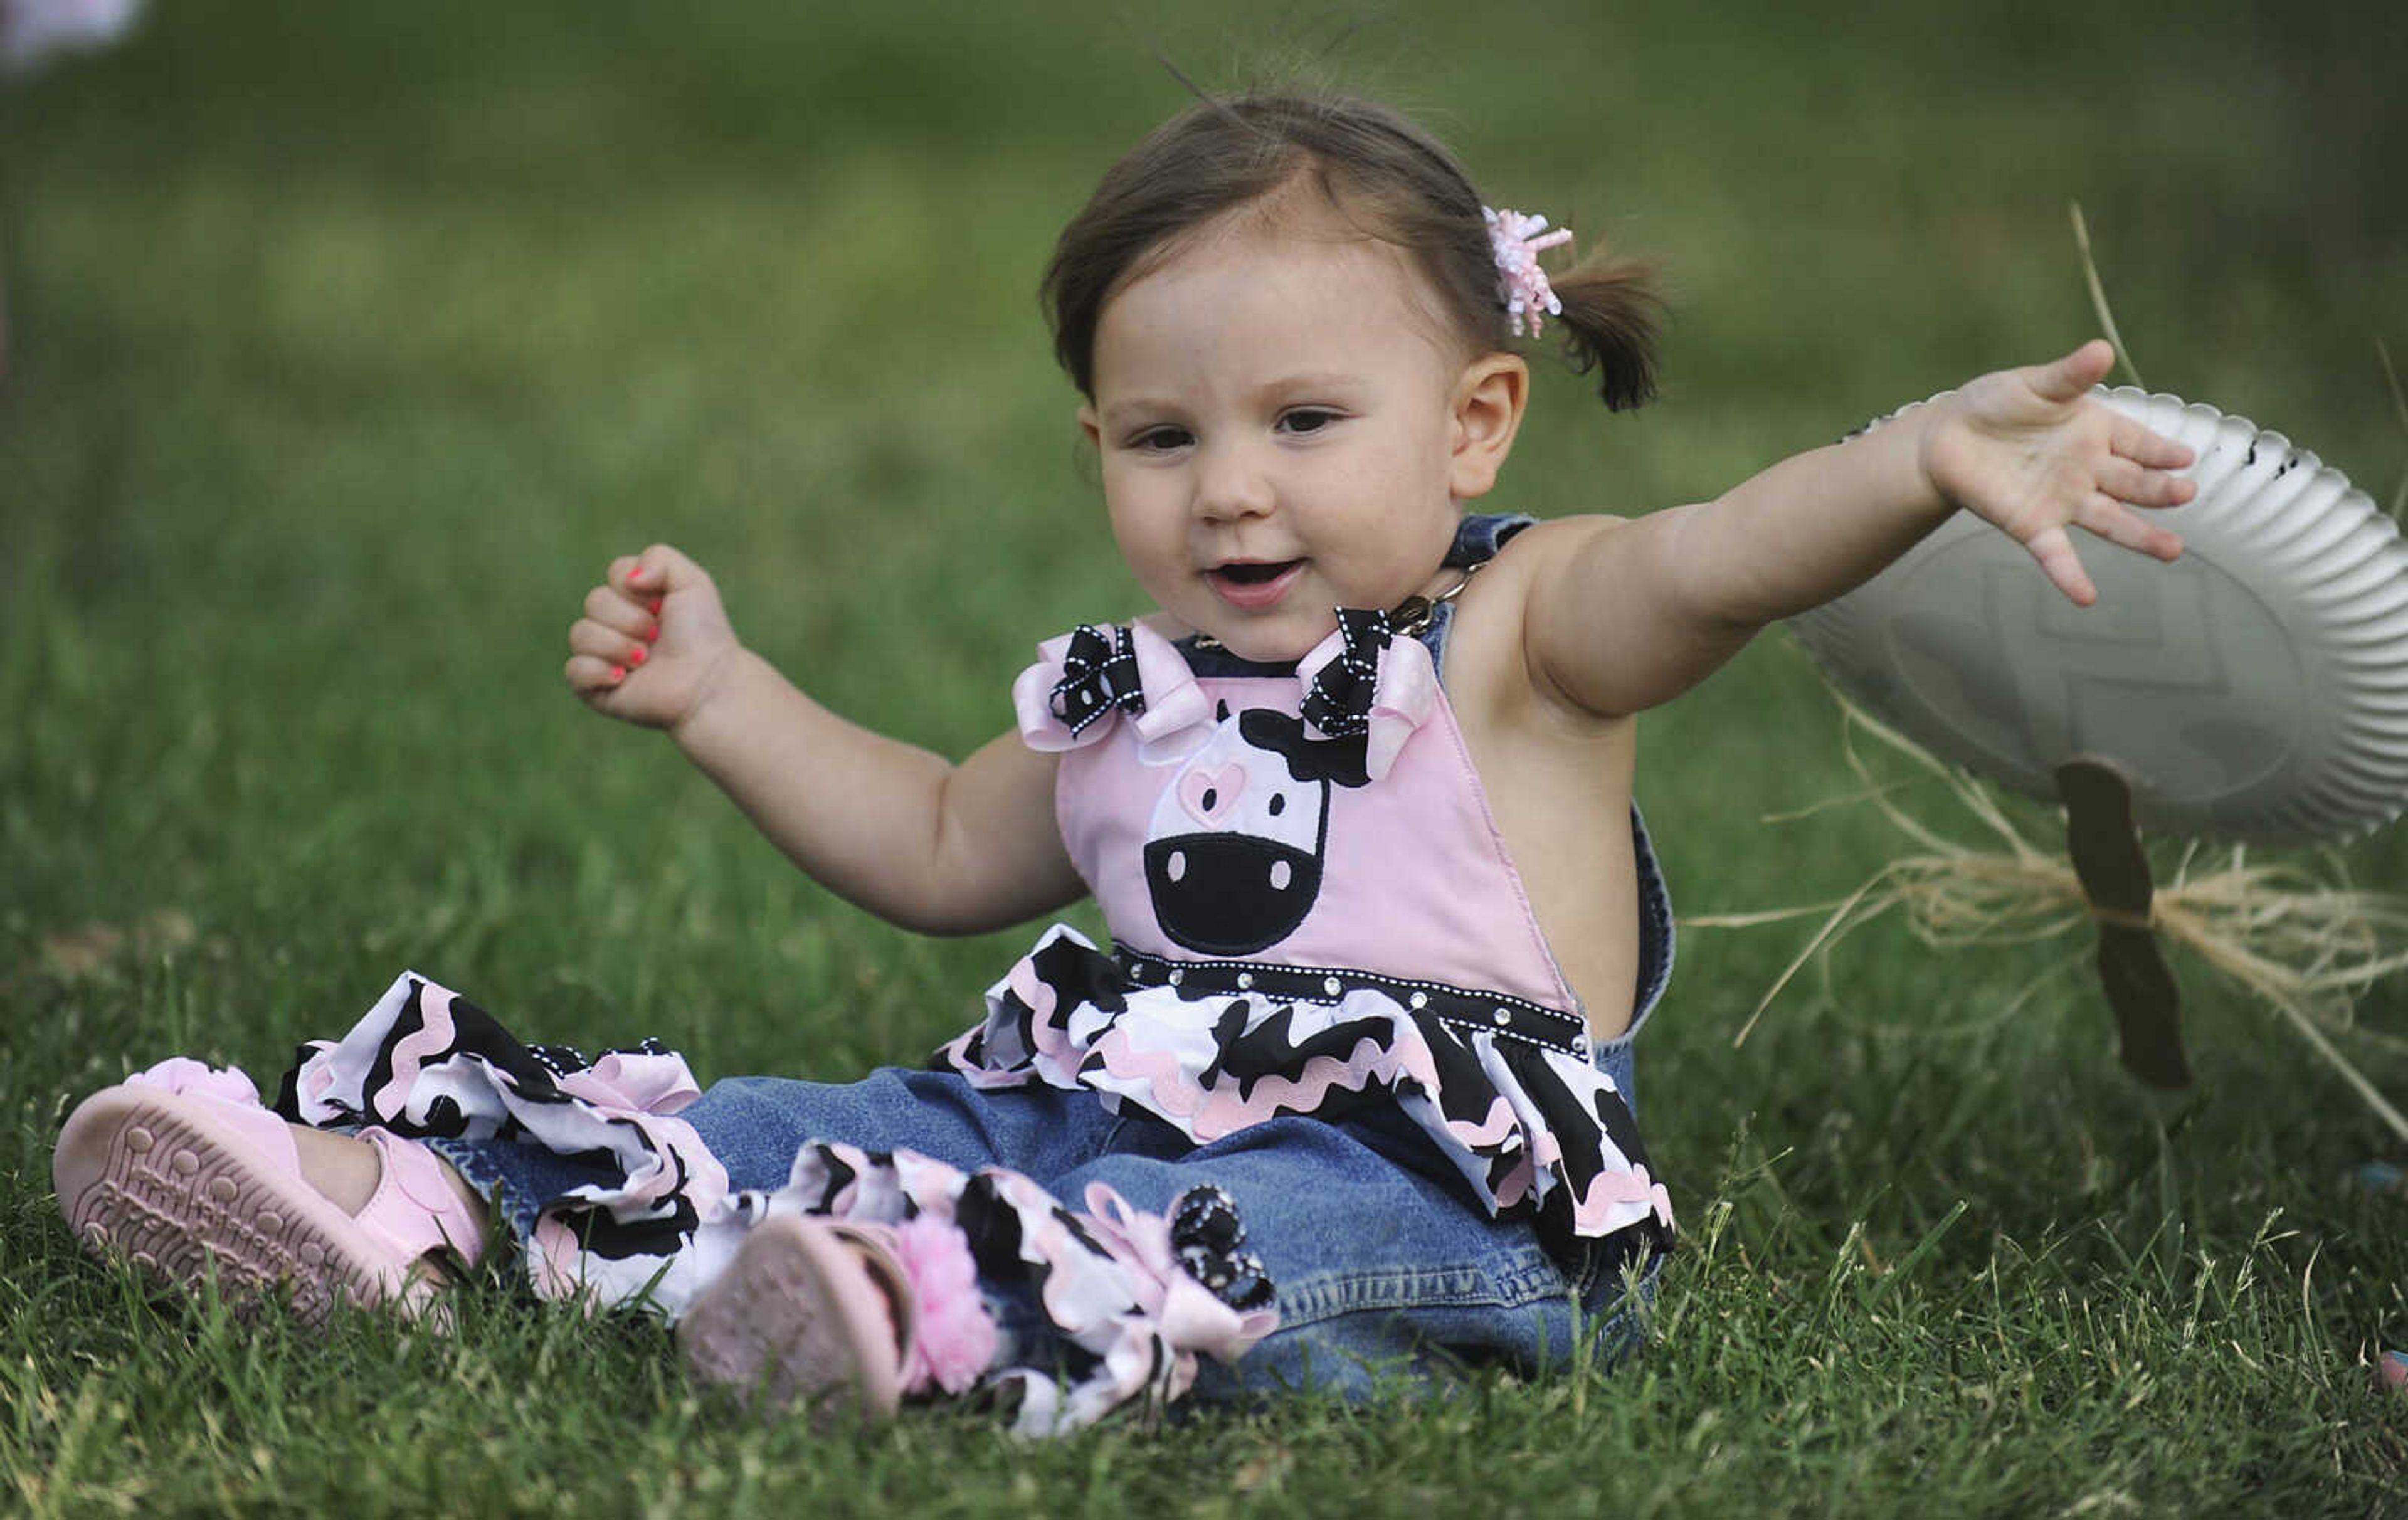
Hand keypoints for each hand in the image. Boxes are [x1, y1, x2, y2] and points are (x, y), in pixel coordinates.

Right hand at [564, 544, 741, 730]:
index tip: (663, 606)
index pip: (615, 574)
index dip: (638, 589)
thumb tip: (627, 579)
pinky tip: (624, 678)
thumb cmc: (703, 635)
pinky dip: (598, 671)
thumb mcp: (693, 582)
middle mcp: (615, 624)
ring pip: (580, 634)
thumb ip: (658, 558)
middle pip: (595, 601)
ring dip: (618, 646)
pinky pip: (573, 669)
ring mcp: (602, 656)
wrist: (707, 683)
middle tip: (657, 636)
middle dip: (631, 619)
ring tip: (645, 660)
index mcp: (634, 598)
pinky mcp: (594, 688)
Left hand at [1919, 339, 2194, 604]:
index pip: (2138, 442)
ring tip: (2172, 551)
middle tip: (2186, 493)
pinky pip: (2055, 554)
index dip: (2161, 450)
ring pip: (2110, 521)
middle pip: (2133, 484)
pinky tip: (2087, 596)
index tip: (2185, 457)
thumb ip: (2069, 375)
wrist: (1948, 436)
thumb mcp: (2034, 385)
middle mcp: (2088, 470)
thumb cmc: (1996, 404)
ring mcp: (2064, 500)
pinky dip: (2069, 575)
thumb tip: (2101, 349)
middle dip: (2159, 490)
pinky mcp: (2033, 525)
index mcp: (2096, 431)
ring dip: (2140, 537)